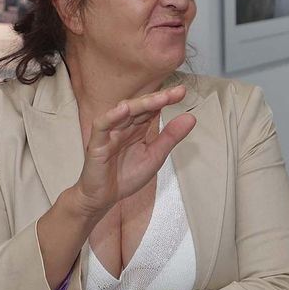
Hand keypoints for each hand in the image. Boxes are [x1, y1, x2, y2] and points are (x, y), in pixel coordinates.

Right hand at [73, 87, 194, 216]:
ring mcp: (110, 133)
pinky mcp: (97, 143)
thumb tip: (191, 118)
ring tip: (159, 99)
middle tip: (175, 93)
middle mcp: (124, 126)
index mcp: (138, 128)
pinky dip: (112, 116)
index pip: (153, 108)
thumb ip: (170, 136)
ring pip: (123, 112)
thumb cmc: (126, 175)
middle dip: (158, 98)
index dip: (166, 99)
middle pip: (140, 106)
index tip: (182, 92)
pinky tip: (124, 109)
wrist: (104, 197)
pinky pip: (102, 125)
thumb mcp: (155, 156)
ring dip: (141, 104)